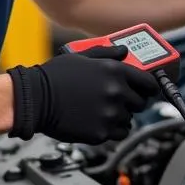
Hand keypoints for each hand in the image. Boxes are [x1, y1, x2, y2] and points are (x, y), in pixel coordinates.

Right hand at [7, 45, 159, 143]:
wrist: (34, 100)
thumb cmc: (54, 77)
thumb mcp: (82, 56)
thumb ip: (107, 54)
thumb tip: (124, 51)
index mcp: (116, 71)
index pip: (150, 83)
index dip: (149, 87)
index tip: (146, 90)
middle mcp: (117, 92)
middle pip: (141, 103)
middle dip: (132, 102)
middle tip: (118, 101)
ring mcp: (110, 114)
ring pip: (129, 120)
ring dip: (120, 116)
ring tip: (101, 111)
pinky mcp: (101, 133)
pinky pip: (117, 134)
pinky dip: (111, 130)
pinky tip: (96, 121)